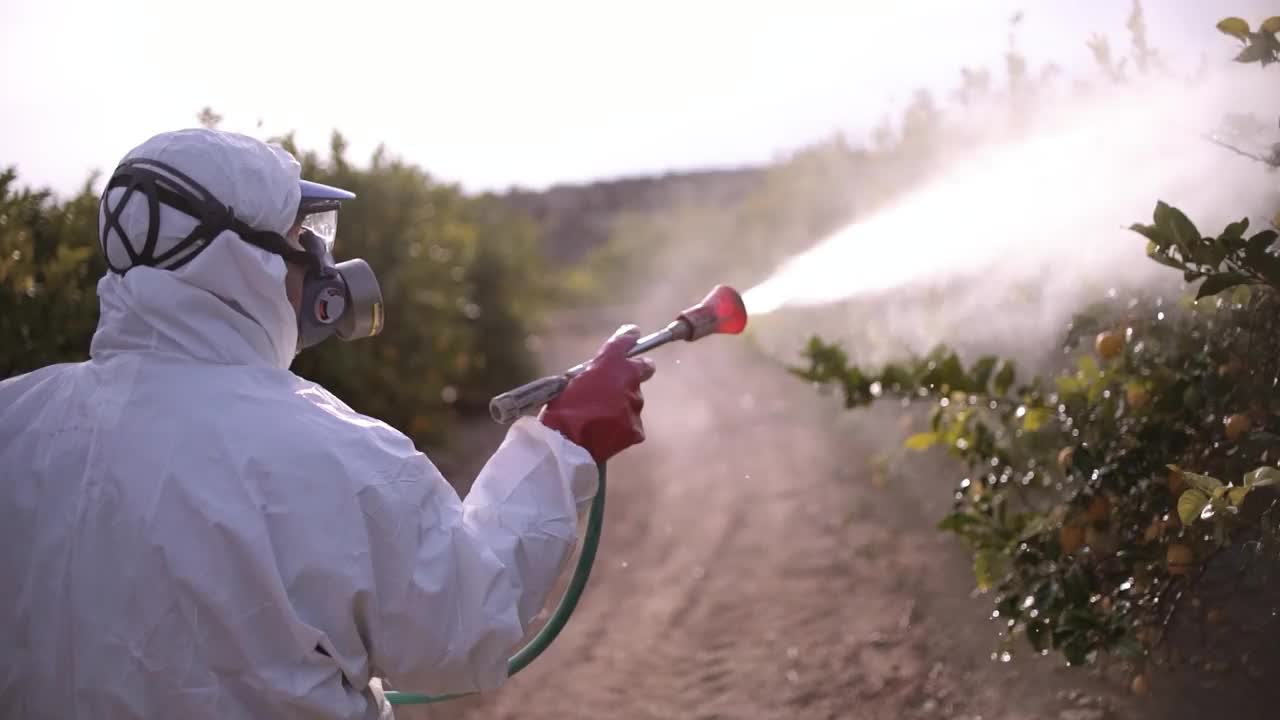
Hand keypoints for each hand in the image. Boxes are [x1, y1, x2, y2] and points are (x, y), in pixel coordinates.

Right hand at [539, 325, 656, 462]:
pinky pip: (632, 423)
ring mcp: (634, 404)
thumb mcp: (571, 383)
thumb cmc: (562, 411)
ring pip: (634, 400)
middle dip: (640, 369)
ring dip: (623, 404)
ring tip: (602, 417)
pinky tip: (606, 433)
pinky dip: (622, 426)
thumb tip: (602, 378)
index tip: (633, 334)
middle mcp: (628, 380)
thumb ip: (594, 375)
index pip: (625, 342)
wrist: (567, 444)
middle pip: (645, 368)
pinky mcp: (636, 427)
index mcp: (609, 364)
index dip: (629, 337)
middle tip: (627, 378)